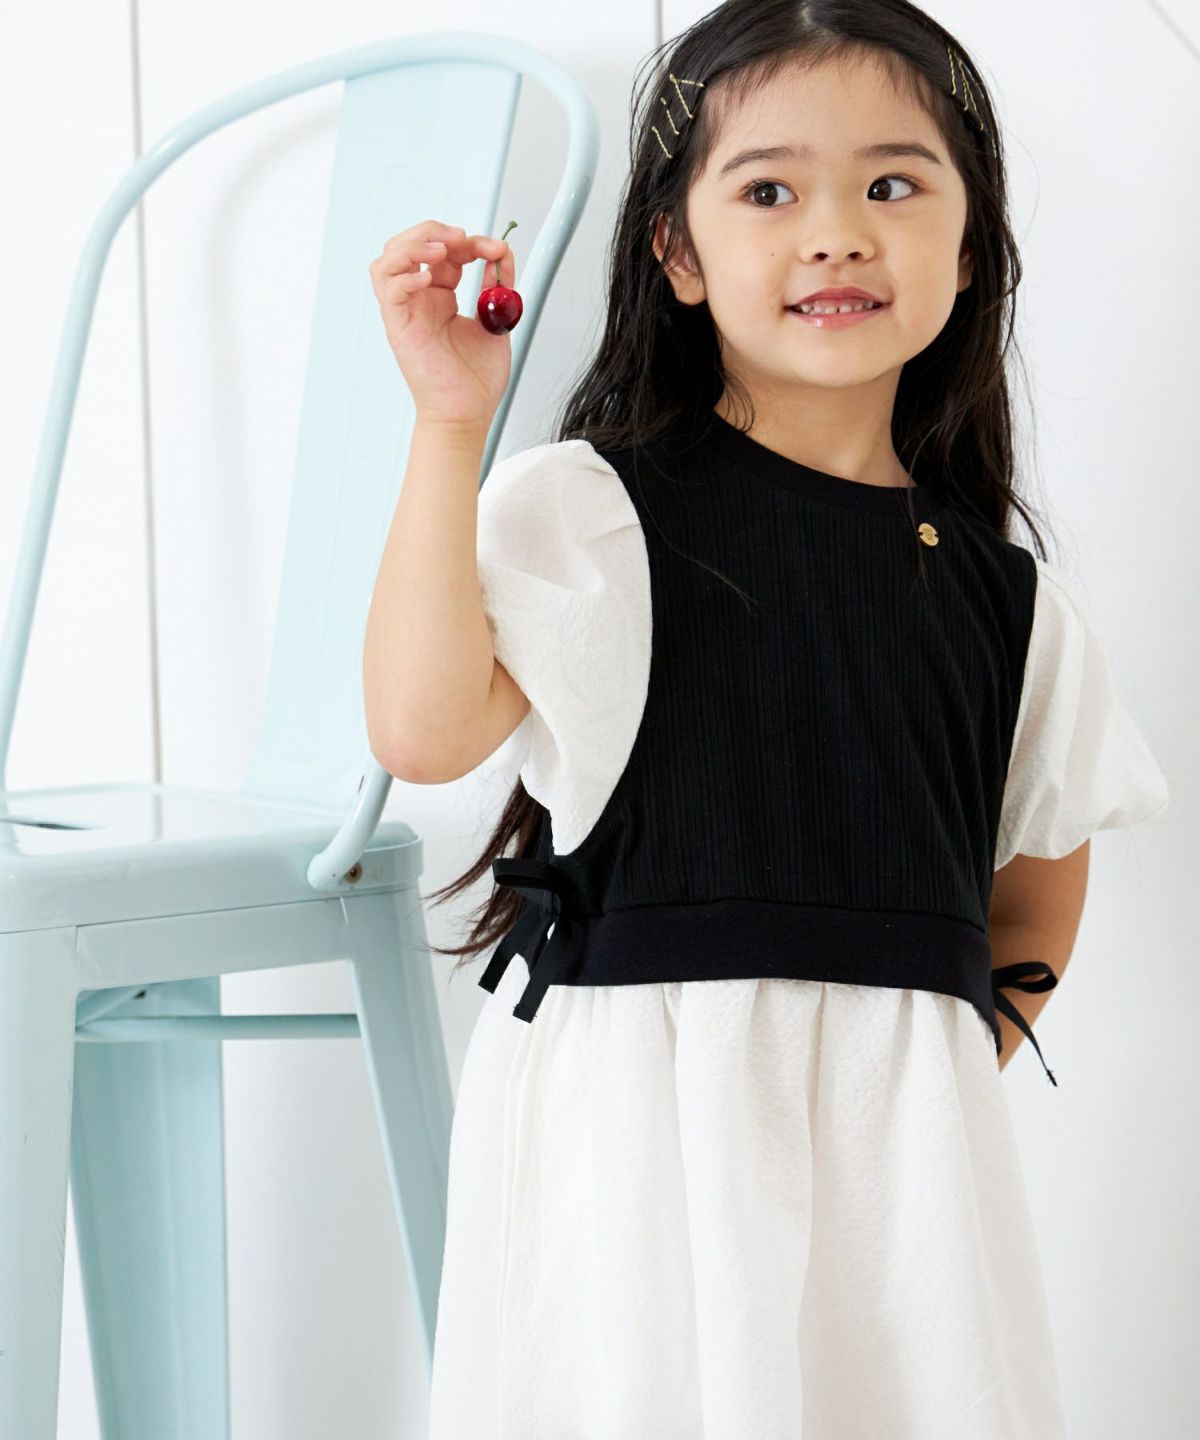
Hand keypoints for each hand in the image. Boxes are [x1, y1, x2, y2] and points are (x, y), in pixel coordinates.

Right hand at [369, 220, 514, 427]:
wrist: (467, 414)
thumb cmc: (476, 380)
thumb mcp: (495, 322)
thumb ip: (498, 288)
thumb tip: (502, 254)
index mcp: (440, 296)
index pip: (445, 251)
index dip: (469, 242)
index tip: (496, 248)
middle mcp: (419, 300)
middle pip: (409, 245)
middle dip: (435, 231)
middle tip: (464, 239)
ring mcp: (406, 312)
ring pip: (388, 260)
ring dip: (413, 245)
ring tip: (442, 249)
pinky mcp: (398, 327)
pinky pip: (389, 289)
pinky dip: (405, 276)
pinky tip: (430, 280)